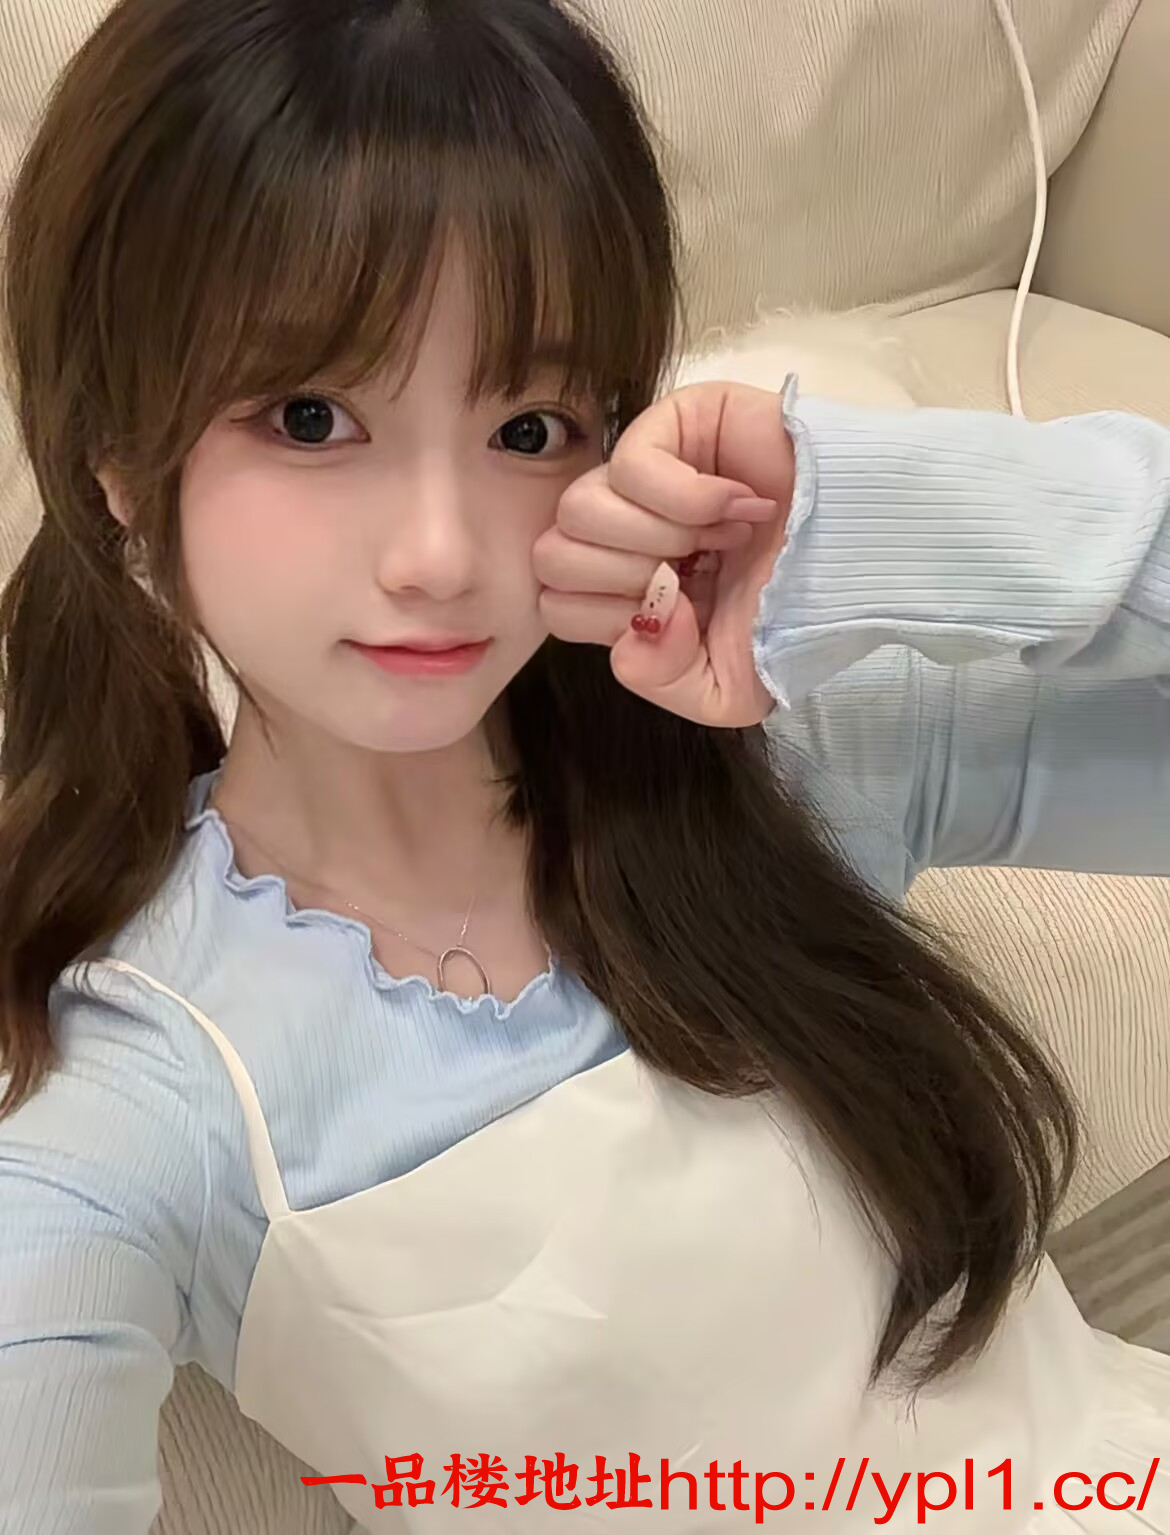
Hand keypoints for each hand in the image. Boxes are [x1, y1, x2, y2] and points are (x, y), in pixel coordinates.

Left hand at [534, 382, 795, 726]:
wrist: (866, 558)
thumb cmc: (800, 616)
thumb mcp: (729, 689)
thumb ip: (661, 681)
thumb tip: (632, 632)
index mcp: (625, 590)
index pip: (557, 605)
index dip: (613, 621)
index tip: (686, 616)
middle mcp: (623, 531)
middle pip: (553, 556)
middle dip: (630, 580)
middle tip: (700, 574)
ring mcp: (643, 474)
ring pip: (580, 509)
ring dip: (660, 540)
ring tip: (724, 540)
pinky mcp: (675, 423)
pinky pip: (632, 464)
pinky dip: (688, 500)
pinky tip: (739, 507)